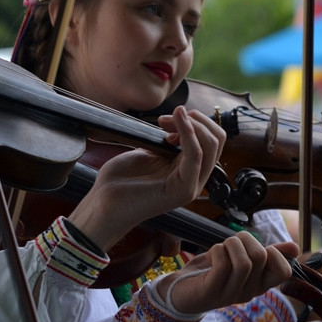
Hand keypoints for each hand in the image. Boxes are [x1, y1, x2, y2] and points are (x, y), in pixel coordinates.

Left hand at [68, 106, 224, 249]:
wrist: (104, 203)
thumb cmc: (121, 180)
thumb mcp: (149, 151)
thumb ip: (167, 139)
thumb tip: (178, 119)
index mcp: (189, 170)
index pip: (213, 139)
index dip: (196, 121)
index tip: (169, 118)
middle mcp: (195, 178)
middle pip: (217, 140)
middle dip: (196, 119)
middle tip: (168, 119)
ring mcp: (191, 186)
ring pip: (211, 146)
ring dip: (192, 124)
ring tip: (166, 122)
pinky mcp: (183, 190)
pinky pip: (196, 155)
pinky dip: (188, 133)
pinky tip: (176, 121)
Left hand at [156, 232, 299, 313]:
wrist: (178, 292)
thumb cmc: (211, 273)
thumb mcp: (241, 260)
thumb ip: (266, 254)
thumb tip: (295, 248)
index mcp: (259, 284)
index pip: (285, 271)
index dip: (276, 253)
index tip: (259, 249)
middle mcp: (249, 292)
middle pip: (262, 257)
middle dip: (246, 239)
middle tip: (232, 243)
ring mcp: (231, 293)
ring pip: (245, 261)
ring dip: (231, 244)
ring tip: (222, 247)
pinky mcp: (212, 290)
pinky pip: (223, 264)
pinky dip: (218, 251)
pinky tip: (212, 254)